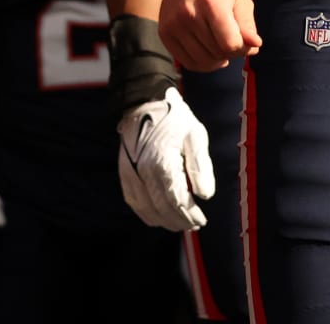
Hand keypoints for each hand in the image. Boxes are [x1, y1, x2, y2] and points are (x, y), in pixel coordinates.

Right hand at [117, 86, 215, 229]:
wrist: (145, 103)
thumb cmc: (174, 118)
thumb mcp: (196, 135)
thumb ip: (201, 166)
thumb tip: (205, 195)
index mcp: (162, 163)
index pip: (176, 200)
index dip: (189, 214)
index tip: (201, 220)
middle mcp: (142, 172)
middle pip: (162, 209)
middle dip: (179, 221)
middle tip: (194, 225)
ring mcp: (131, 174)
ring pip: (146, 209)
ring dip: (164, 221)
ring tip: (180, 223)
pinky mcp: (125, 173)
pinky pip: (134, 201)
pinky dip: (147, 213)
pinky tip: (158, 217)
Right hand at [159, 0, 261, 71]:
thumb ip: (247, 25)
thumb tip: (254, 47)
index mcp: (211, 3)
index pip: (230, 43)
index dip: (242, 47)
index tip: (244, 39)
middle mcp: (189, 14)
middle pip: (217, 53)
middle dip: (230, 52)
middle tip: (232, 39)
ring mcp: (174, 25)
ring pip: (203, 61)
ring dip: (217, 59)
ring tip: (221, 45)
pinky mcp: (164, 33)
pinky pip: (188, 63)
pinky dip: (202, 63)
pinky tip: (209, 52)